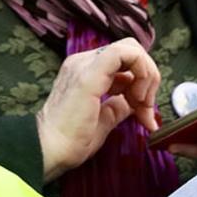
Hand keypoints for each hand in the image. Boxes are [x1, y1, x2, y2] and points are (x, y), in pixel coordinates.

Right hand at [34, 39, 160, 181]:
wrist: (48, 148)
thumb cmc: (69, 140)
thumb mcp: (102, 120)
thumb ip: (118, 106)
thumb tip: (134, 103)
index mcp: (85, 71)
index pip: (124, 60)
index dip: (142, 82)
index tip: (143, 111)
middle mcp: (83, 62)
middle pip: (131, 50)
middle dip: (148, 76)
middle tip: (145, 107)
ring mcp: (84, 65)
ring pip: (131, 48)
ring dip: (147, 76)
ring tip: (142, 106)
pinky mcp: (90, 73)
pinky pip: (125, 53)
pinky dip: (143, 71)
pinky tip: (138, 97)